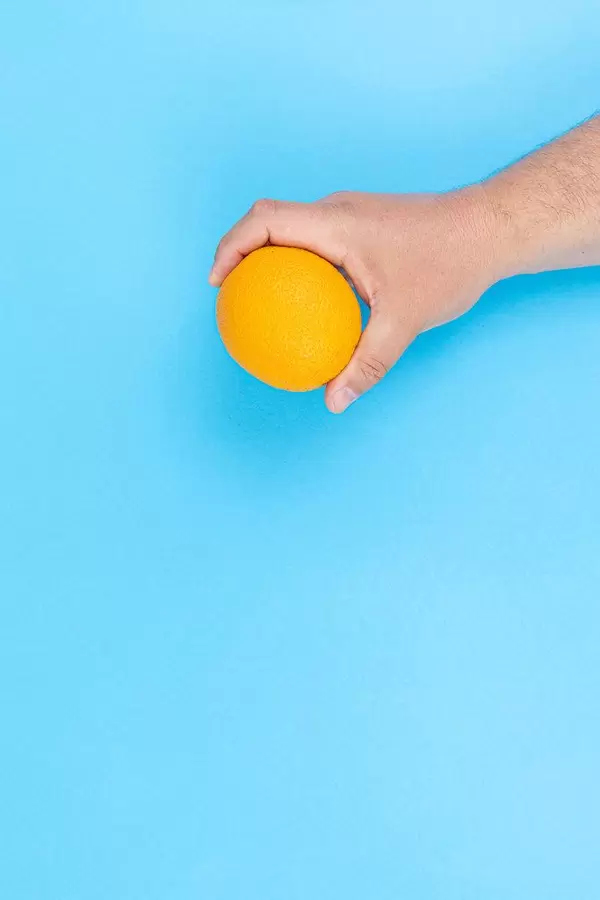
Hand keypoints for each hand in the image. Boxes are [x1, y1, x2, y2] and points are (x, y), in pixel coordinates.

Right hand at [210, 188, 504, 411]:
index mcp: (336, 223)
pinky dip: (298, 270)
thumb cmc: (450, 264)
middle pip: (269, 222)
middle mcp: (337, 212)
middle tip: (228, 297)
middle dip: (239, 254)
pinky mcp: (363, 227)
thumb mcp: (404, 320)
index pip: (265, 221)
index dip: (229, 246)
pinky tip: (306, 308)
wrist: (491, 229)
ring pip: (293, 232)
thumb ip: (365, 363)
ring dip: (268, 260)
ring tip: (257, 304)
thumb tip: (334, 401)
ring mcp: (350, 216)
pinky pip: (316, 245)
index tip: (216, 282)